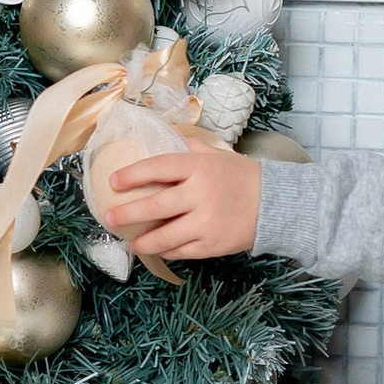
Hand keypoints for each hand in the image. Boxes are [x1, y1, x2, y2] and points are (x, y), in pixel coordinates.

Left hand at [104, 140, 262, 265]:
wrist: (274, 204)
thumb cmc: (240, 176)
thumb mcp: (215, 154)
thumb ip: (187, 145)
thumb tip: (160, 132)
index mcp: (198, 167)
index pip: (158, 168)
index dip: (132, 175)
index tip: (113, 182)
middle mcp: (200, 194)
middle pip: (155, 206)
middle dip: (127, 214)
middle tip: (109, 217)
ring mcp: (205, 222)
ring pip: (165, 237)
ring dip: (143, 242)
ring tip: (131, 244)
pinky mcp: (211, 244)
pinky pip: (181, 251)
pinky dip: (166, 251)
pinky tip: (157, 249)